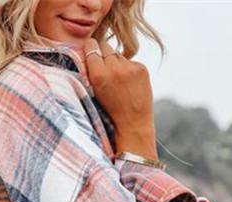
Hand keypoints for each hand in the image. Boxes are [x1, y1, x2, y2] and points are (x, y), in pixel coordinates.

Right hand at [83, 38, 157, 159]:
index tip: (91, 53)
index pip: (92, 46)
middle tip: (105, 67)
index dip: (91, 49)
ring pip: (118, 54)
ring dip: (116, 63)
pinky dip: (129, 70)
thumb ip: (91, 72)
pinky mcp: (141, 69)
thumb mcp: (94, 93)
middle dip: (103, 54)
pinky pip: (131, 62)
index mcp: (98, 75)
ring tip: (118, 81)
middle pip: (105, 46)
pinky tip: (129, 85)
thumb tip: (90, 52)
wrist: (133, 125)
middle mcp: (114, 68)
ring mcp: (129, 68)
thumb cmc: (110, 113)